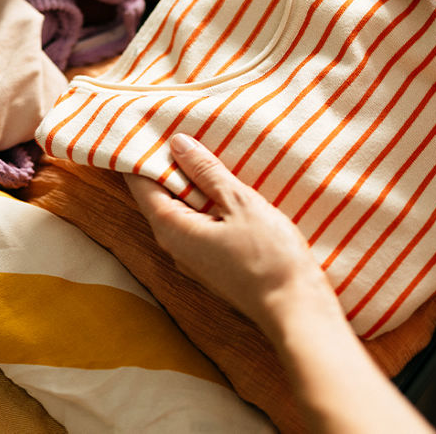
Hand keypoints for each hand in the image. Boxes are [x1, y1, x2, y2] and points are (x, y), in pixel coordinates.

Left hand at [126, 133, 343, 334]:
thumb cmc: (269, 257)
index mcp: (172, 228)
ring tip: (195, 149)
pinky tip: (217, 185)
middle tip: (170, 129)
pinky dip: (201, 200)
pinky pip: (196, 223)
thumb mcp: (239, 203)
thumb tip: (177, 144)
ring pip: (178, 210)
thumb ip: (206, 172)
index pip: (140, 184)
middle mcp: (174, 246)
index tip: (142, 127)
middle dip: (162, 165)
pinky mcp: (212, 263)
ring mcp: (193, 257)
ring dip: (185, 182)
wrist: (295, 309)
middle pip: (156, 197)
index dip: (139, 155)